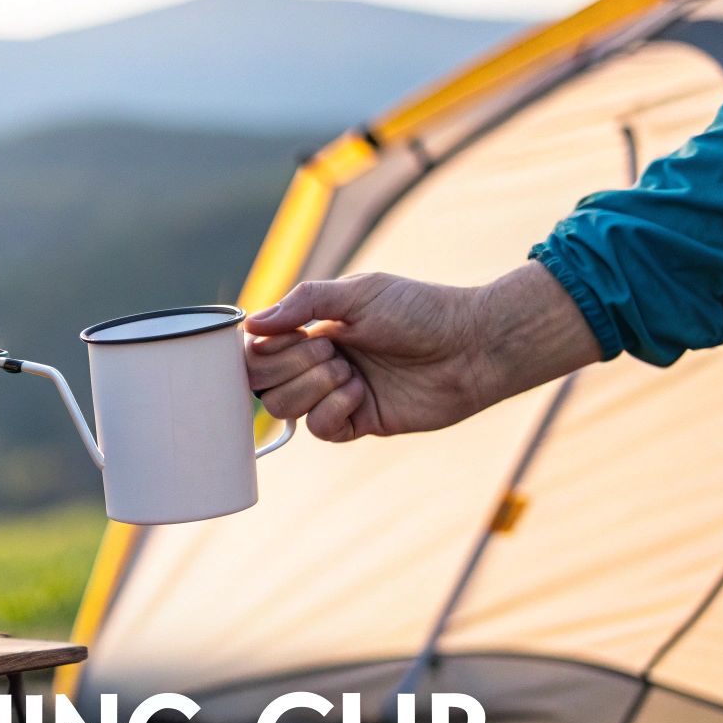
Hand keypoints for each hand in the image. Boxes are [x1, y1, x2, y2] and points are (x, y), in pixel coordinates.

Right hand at [242, 263, 599, 441]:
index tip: (292, 335)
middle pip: (264, 381)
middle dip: (292, 366)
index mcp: (313, 330)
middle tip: (333, 351)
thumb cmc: (421, 311)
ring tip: (350, 372)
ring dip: (313, 387)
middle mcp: (318, 363)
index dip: (264, 349)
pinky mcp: (357, 422)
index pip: (258, 349)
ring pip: (284, 408)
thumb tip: (252, 323)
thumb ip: (304, 303)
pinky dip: (332, 410)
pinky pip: (318, 429)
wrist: (470, 346)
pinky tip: (360, 394)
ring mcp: (335, 394)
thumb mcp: (359, 293)